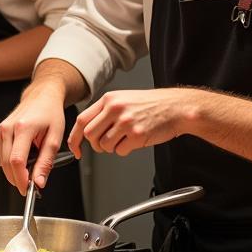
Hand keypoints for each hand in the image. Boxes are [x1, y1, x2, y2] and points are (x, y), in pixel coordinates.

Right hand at [0, 83, 65, 193]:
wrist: (41, 97)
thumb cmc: (50, 114)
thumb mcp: (55, 138)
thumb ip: (46, 162)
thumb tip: (38, 182)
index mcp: (23, 128)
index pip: (17, 161)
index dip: (21, 179)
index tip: (28, 190)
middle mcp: (7, 128)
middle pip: (7, 164)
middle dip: (19, 178)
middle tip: (33, 181)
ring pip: (2, 162)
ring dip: (15, 170)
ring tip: (31, 160)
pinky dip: (10, 162)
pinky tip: (22, 154)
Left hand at [68, 88, 191, 158]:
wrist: (176, 108)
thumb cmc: (152, 105)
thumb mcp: (124, 99)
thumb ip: (105, 112)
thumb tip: (88, 130)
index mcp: (109, 99)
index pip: (82, 120)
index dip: (75, 137)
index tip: (74, 148)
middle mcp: (115, 109)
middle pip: (90, 135)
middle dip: (96, 145)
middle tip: (106, 143)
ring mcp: (126, 122)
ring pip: (104, 146)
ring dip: (113, 147)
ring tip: (126, 138)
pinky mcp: (137, 135)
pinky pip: (120, 151)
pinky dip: (125, 150)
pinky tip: (135, 140)